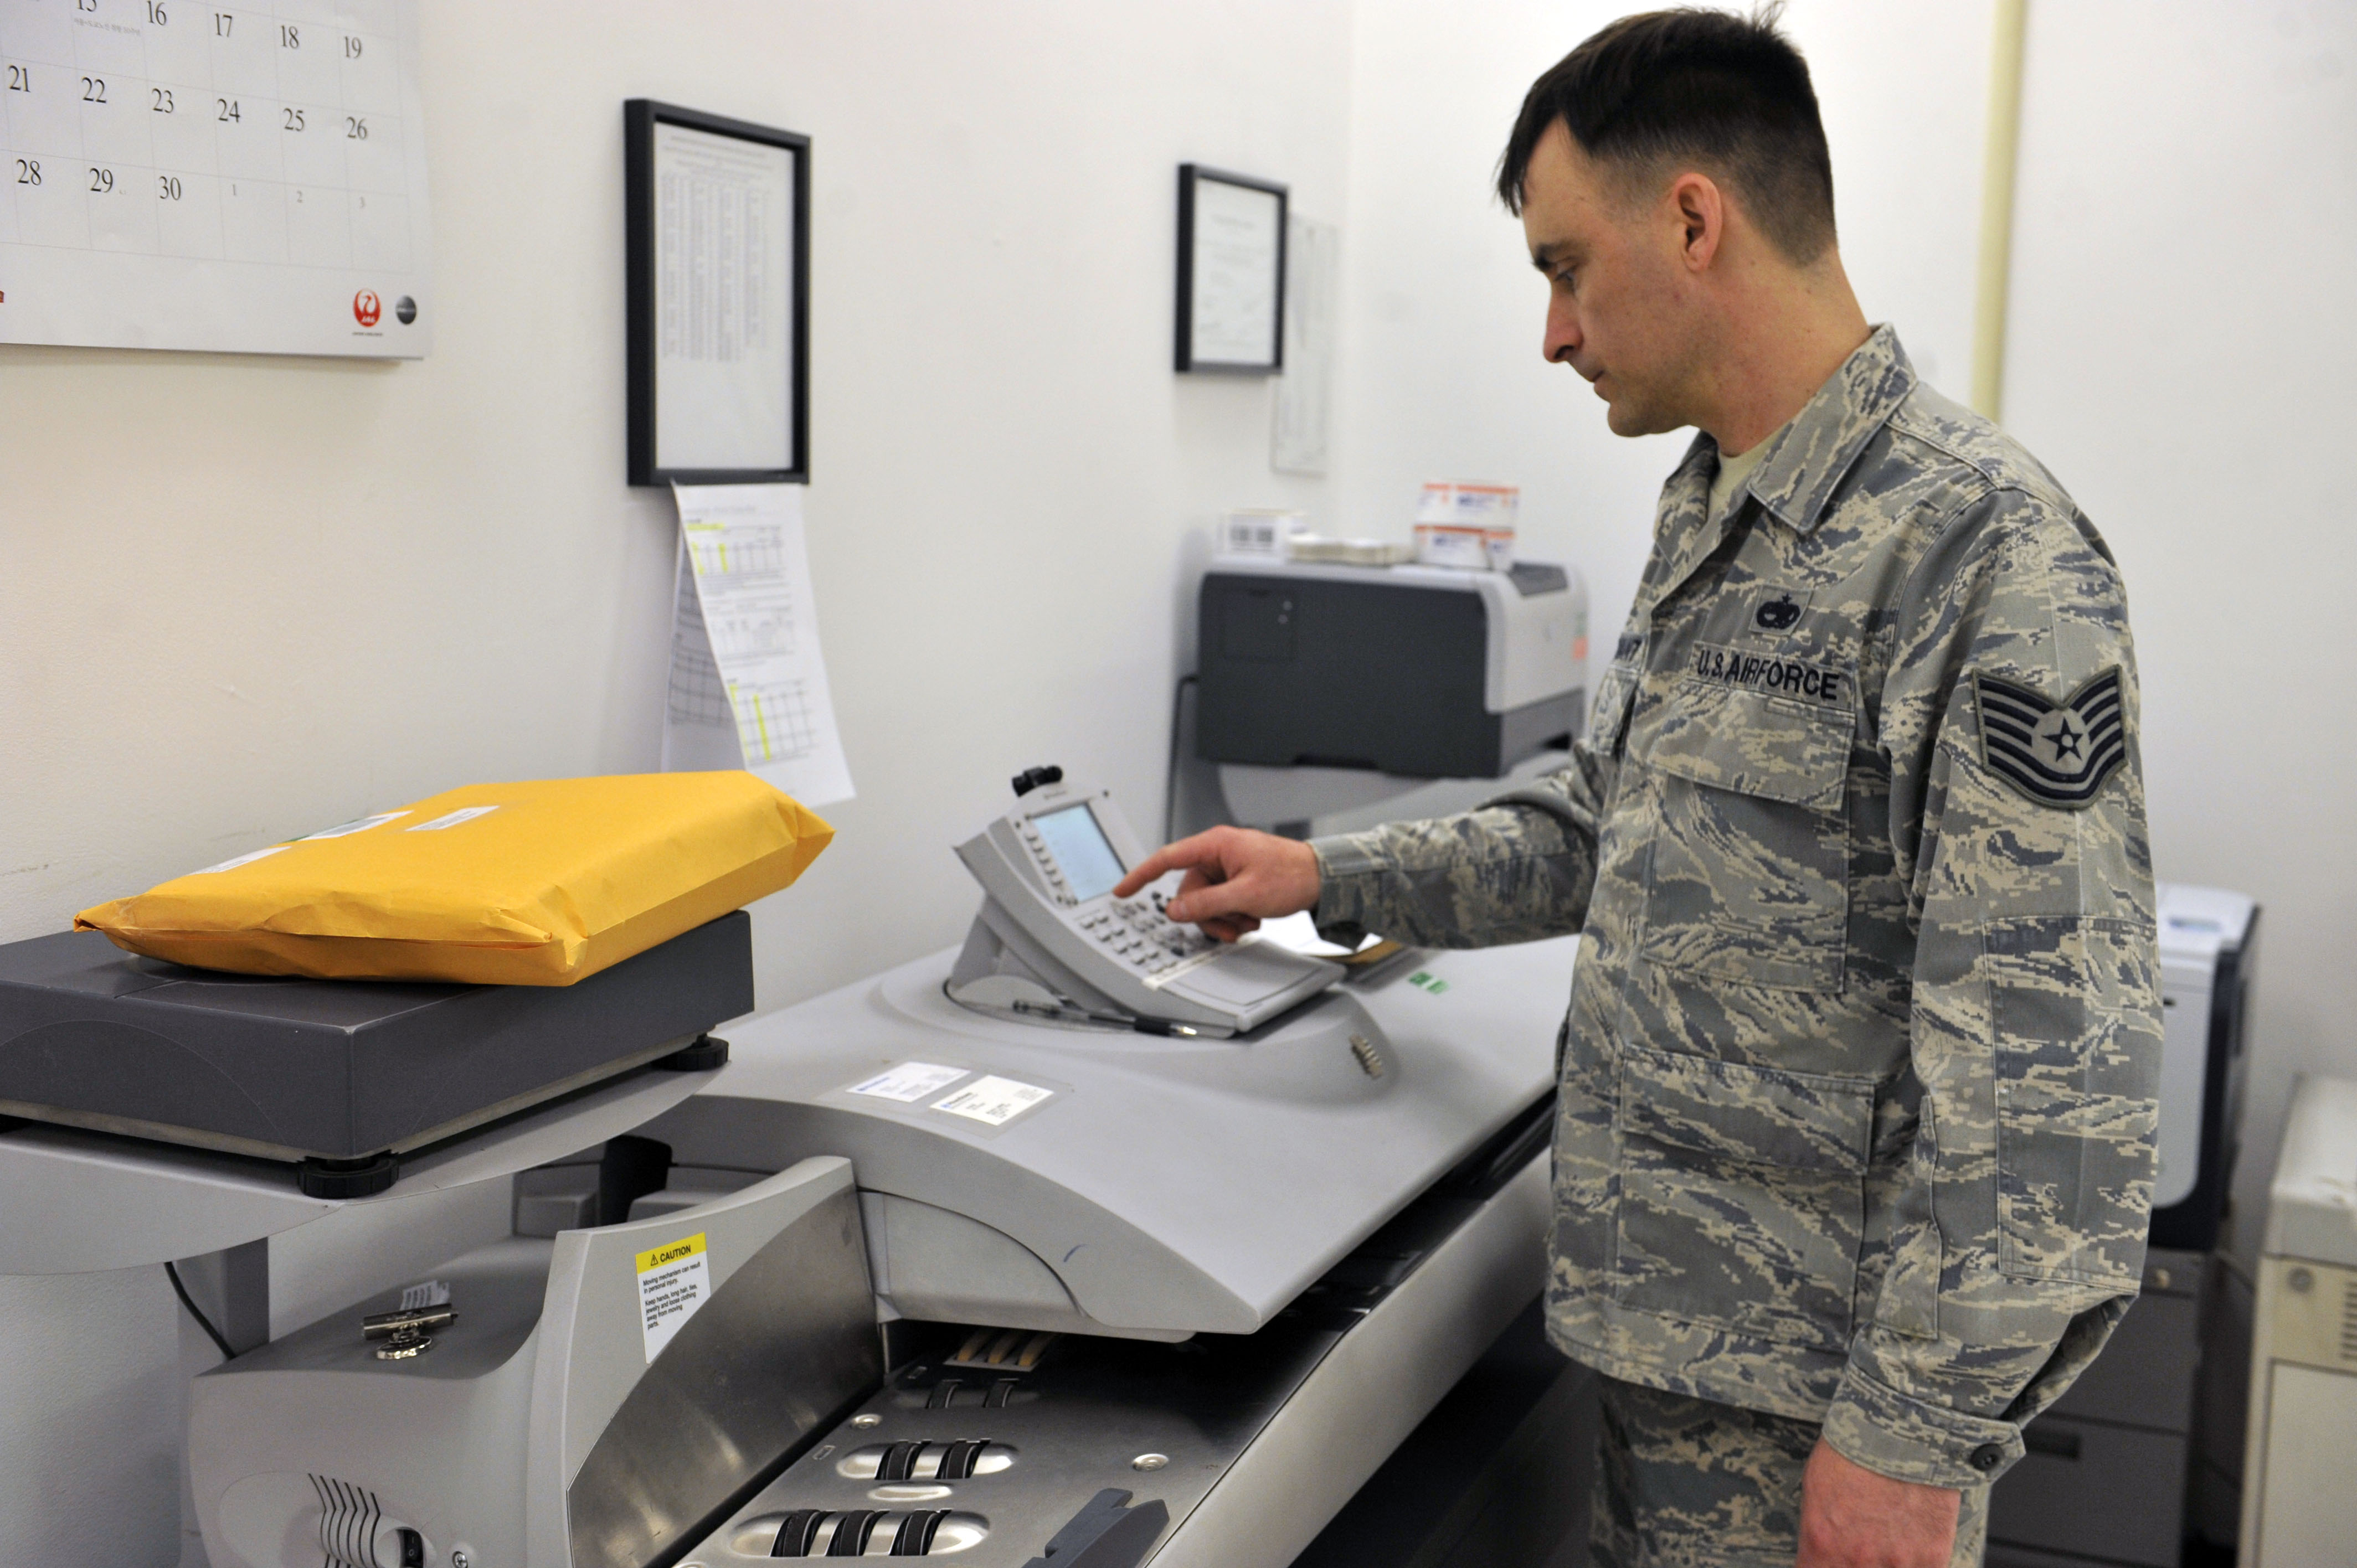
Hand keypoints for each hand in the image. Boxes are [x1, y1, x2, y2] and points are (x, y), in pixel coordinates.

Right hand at [1111, 827, 1321, 942]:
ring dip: (1224, 918)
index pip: (1166, 859)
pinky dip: (1233, 915)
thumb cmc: (1291, 875)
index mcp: (1215, 845)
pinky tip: (1253, 917)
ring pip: (1205, 902)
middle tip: (1232, 924)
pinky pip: (1221, 903)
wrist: (1323, 878)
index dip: (1140, 876)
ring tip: (1249, 920)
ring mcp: (1228, 867)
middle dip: (1208, 914)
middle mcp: (1218, 853)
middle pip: (1189, 891)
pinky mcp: (1237, 879)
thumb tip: (1173, 910)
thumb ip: (1205, 903)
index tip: (1121, 891)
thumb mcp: (1244, 895)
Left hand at [1796, 1439, 1959, 1567]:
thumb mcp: (1815, 1487)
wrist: (1903, 1429)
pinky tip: (1911, 1540)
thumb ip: (1818, 1531)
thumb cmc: (1854, 1450)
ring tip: (1888, 1537)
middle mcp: (1858, 1561)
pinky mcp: (1932, 1558)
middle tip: (1862, 1543)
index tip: (1828, 1559)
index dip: (1822, 1566)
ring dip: (1887, 1562)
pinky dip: (1916, 1562)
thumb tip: (1820, 1555)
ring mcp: (1897, 1563)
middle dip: (1855, 1564)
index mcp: (1822, 1543)